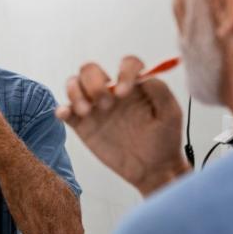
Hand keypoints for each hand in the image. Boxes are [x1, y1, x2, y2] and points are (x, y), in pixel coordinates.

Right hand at [56, 56, 190, 195]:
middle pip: (90, 69)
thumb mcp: (171, 114)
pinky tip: (66, 114)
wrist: (152, 169)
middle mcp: (111, 91)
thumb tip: (144, 76)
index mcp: (133, 85)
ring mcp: (94, 107)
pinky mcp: (82, 125)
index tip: (124, 92)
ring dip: (76, 92)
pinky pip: (65, 111)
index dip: (124, 72)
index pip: (126, 64)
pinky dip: (61, 109)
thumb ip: (161, 92)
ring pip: (74, 84)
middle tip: (106, 105)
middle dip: (94, 83)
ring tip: (87, 111)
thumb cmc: (164, 139)